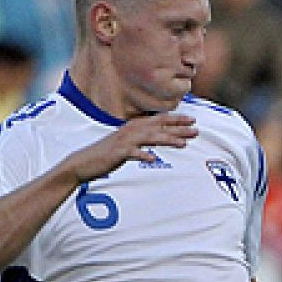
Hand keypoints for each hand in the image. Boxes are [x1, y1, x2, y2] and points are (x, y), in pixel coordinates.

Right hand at [64, 112, 197, 182]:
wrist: (85, 162)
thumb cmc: (109, 154)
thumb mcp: (129, 144)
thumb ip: (144, 140)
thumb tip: (162, 139)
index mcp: (134, 127)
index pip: (158, 121)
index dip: (176, 119)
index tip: (193, 120)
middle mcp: (130, 130)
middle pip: (158, 127)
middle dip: (178, 127)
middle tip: (196, 129)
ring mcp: (124, 141)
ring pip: (149, 138)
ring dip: (167, 139)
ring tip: (183, 143)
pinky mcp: (118, 152)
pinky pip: (132, 153)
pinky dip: (143, 154)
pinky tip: (153, 158)